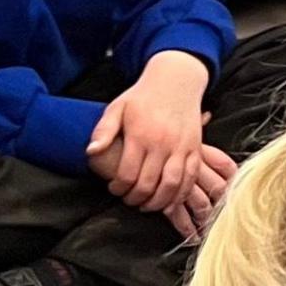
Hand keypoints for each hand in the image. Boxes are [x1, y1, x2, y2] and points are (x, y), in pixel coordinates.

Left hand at [86, 51, 217, 221]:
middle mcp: (163, 143)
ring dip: (158, 202)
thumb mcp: (117, 108)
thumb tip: (90, 152)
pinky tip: (170, 200)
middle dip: (135, 198)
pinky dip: (181, 194)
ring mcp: (182, 146)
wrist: (176, 80)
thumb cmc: (142, 97)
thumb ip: (103, 131)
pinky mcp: (195, 148)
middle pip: (148, 184)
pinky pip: (191, 178)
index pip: (127, 174)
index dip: (118, 188)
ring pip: (172, 185)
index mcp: (140, 135)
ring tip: (147, 204)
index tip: (113, 189)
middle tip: (128, 199)